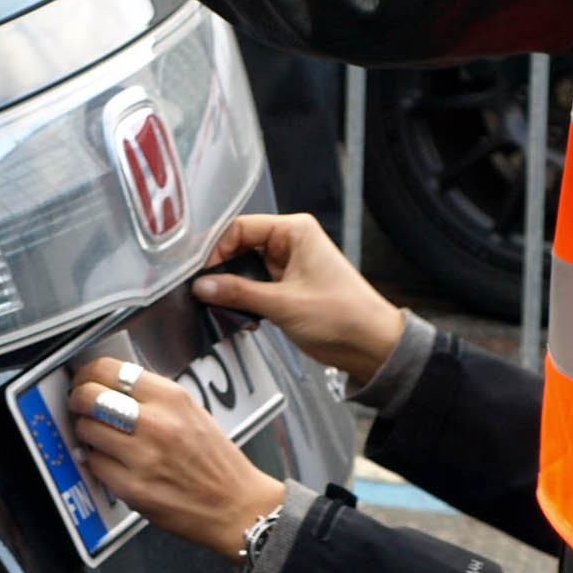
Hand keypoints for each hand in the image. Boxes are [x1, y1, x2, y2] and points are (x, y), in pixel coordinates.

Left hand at [69, 359, 285, 559]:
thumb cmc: (215, 462)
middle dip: (78, 399)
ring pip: (86, 429)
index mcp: (172, 398)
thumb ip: (152, 397)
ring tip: (100, 435)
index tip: (84, 379)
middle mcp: (156, 423)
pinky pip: (94, 463)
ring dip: (86, 431)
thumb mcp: (191, 412)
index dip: (88, 373)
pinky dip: (97, 461)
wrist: (236, 506)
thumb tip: (109, 385)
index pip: (110, 370)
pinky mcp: (132, 487)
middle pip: (90, 396)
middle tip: (80, 404)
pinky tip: (114, 462)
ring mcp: (142, 457)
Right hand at [190, 214, 403, 383]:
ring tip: (224, 306)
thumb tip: (202, 285)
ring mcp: (288, 266)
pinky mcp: (287, 288)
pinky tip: (241, 316)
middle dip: (223, 271)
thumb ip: (238, 293)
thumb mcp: (283, 303)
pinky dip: (244, 300)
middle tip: (207, 292)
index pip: (240, 228)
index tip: (204, 275)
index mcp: (295, 231)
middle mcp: (291, 243)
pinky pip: (255, 287)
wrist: (370, 344)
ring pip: (245, 269)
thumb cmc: (342, 315)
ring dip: (234, 289)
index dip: (218, 250)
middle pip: (240, 247)